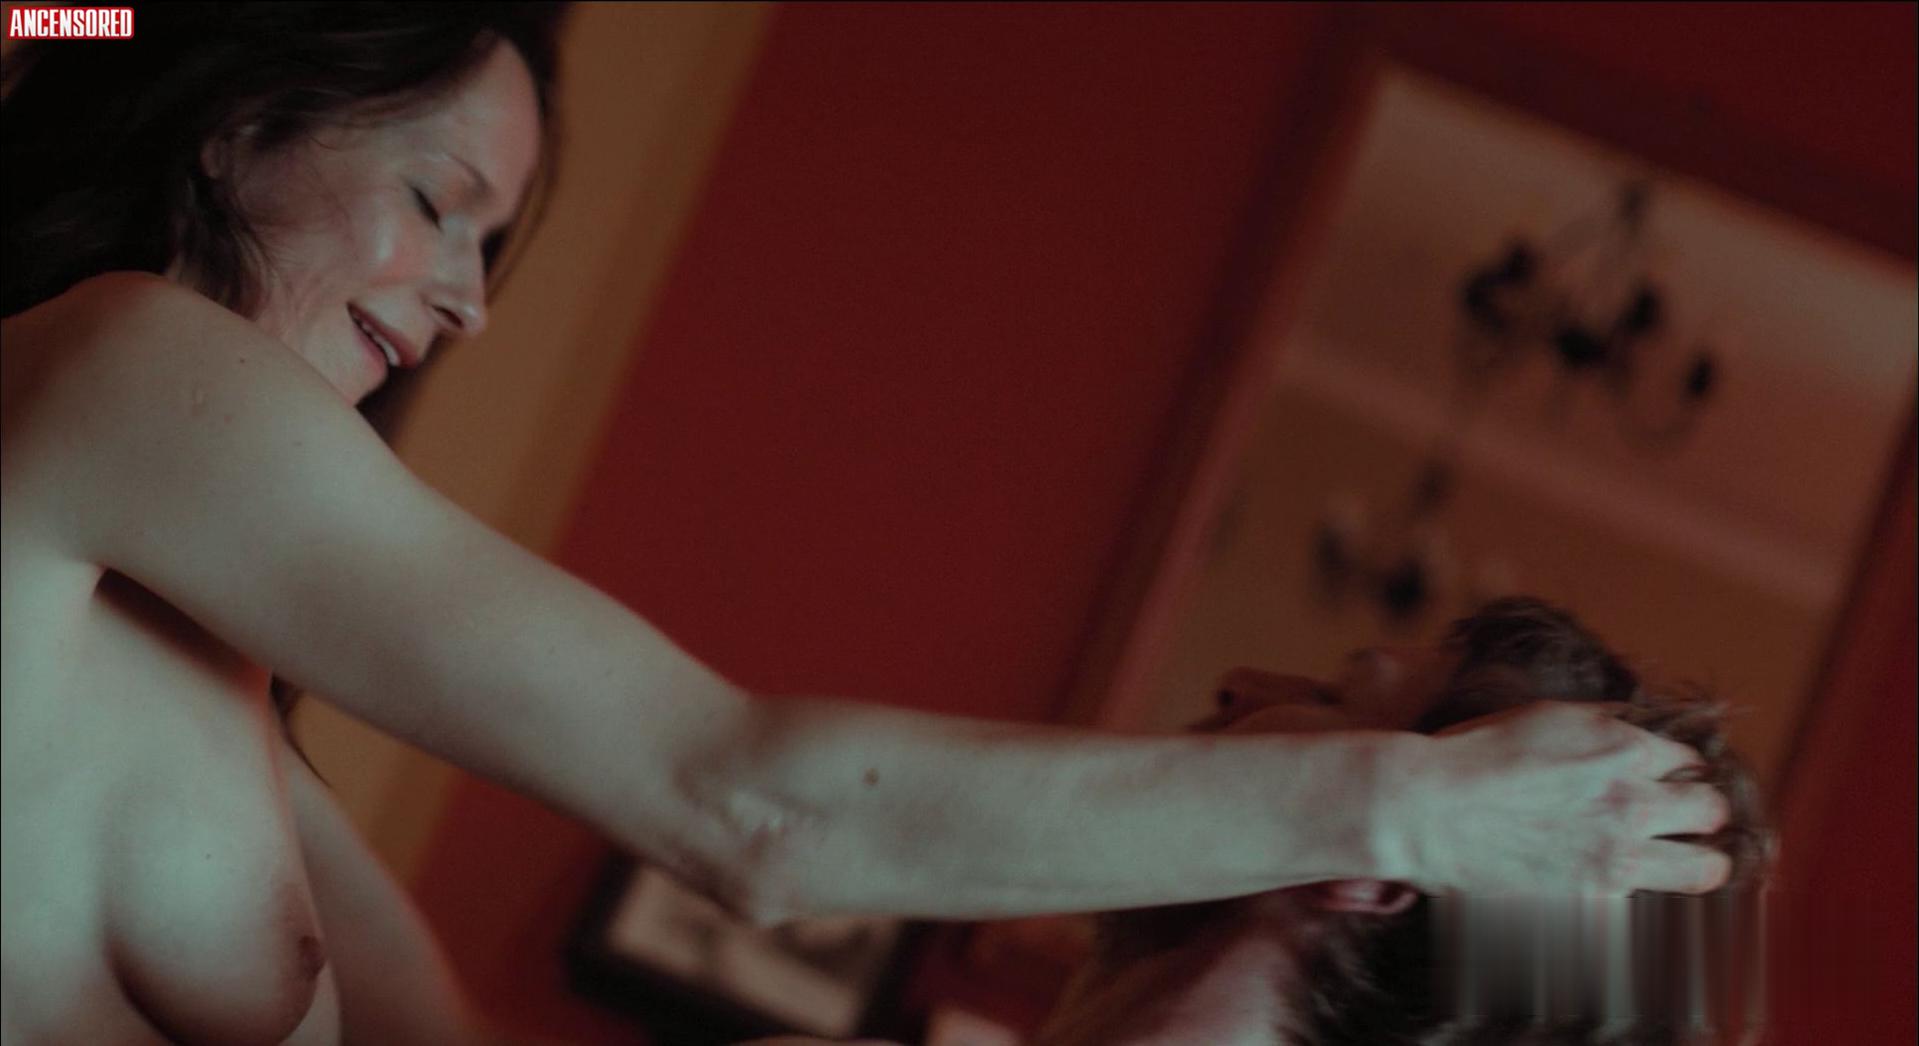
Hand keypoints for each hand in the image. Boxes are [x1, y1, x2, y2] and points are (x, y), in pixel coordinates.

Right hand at [1372, 700, 1731, 896]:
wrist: (1427, 806)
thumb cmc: (1470, 756)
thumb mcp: (1543, 717)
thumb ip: (1600, 723)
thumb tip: (1631, 725)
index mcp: (1620, 744)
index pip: (1689, 759)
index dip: (1678, 772)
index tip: (1665, 783)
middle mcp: (1632, 795)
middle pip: (1711, 808)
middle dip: (1701, 813)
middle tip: (1679, 822)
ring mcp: (1619, 847)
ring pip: (1707, 867)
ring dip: (1701, 862)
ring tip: (1684, 863)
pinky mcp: (1599, 892)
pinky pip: (1652, 898)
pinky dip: (1643, 891)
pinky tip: (1621, 882)